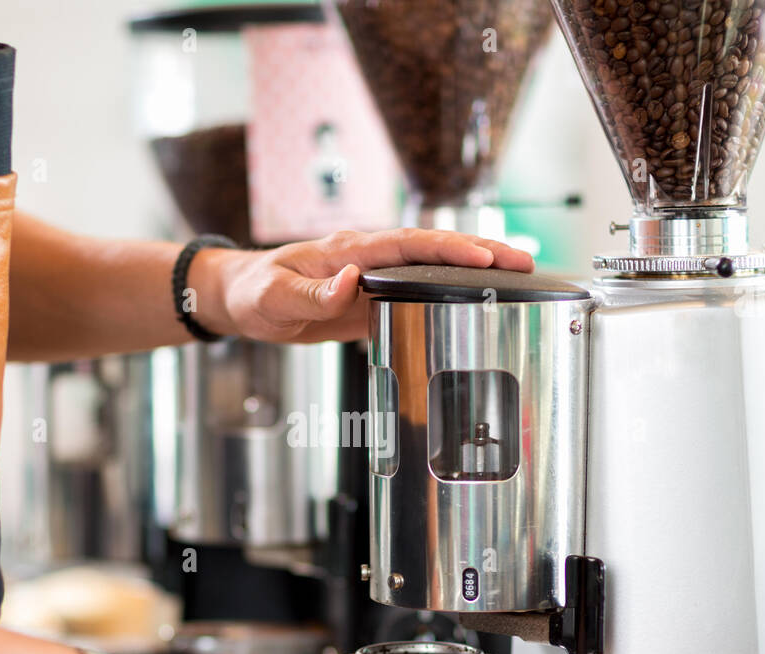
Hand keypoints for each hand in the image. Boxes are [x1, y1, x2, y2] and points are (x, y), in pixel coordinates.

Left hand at [194, 228, 534, 343]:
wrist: (239, 298)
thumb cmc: (253, 292)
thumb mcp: (276, 297)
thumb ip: (314, 292)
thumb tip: (352, 280)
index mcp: (349, 249)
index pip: (409, 244)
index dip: (449, 250)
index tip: (485, 258)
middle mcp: (367, 255)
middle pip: (433, 247)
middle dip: (481, 251)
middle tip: (525, 261)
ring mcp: (373, 274)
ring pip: (432, 266)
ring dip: (474, 268)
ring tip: (518, 276)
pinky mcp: (371, 296)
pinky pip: (418, 289)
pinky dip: (451, 289)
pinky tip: (476, 298)